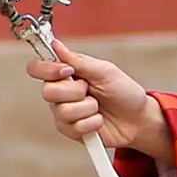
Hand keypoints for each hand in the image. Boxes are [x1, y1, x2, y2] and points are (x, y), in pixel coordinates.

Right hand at [27, 43, 170, 159]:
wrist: (138, 119)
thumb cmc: (123, 92)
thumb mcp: (104, 71)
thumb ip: (78, 60)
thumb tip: (55, 45)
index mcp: (65, 74)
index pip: (37, 68)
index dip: (46, 69)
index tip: (67, 71)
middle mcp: (60, 93)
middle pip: (48, 91)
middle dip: (75, 91)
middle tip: (90, 90)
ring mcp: (64, 113)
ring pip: (63, 111)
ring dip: (88, 108)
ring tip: (98, 107)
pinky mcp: (71, 131)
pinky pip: (74, 127)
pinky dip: (93, 123)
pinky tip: (99, 120)